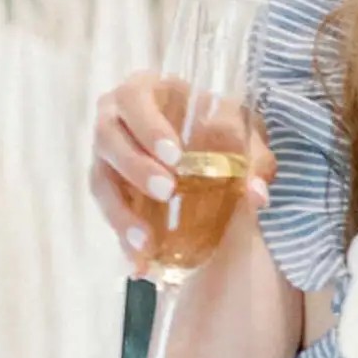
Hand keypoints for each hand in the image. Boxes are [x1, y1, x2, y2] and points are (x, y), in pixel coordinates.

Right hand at [90, 73, 275, 276]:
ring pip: (100, 179)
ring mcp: (106, 156)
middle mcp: (115, 119)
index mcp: (144, 92)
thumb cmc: (218, 127)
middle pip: (107, 138)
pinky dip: (123, 240)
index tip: (174, 155)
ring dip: (120, 212)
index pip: (133, 99)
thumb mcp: (240, 133)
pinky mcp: (109, 190)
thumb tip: (257, 195)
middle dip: (135, 166)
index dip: (148, 125)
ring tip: (146, 242)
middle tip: (167, 191)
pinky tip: (139, 265)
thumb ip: (253, 158)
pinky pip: (109, 214)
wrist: (207, 144)